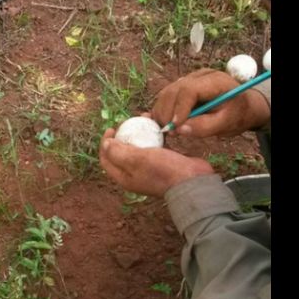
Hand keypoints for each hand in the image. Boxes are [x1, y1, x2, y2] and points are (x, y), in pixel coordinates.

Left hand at [99, 129, 213, 196]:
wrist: (193, 180)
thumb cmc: (163, 170)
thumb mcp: (137, 160)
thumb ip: (118, 153)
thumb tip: (105, 144)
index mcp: (124, 177)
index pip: (106, 160)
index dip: (105, 144)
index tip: (112, 129)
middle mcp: (135, 174)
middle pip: (122, 152)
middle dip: (123, 135)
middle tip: (127, 122)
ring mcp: (149, 168)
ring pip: (139, 147)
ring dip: (139, 133)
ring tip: (144, 118)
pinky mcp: (163, 161)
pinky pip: (154, 146)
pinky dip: (154, 135)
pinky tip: (158, 124)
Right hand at [152, 69, 269, 137]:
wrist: (241, 106)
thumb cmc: (236, 114)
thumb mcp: (226, 124)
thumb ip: (205, 127)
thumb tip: (180, 129)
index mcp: (215, 81)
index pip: (189, 90)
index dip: (179, 109)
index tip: (175, 127)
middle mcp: (198, 76)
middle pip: (173, 91)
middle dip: (167, 113)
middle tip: (170, 133)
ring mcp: (187, 80)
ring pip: (165, 94)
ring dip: (161, 113)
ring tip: (169, 130)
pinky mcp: (180, 87)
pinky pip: (164, 98)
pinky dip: (161, 112)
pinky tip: (165, 124)